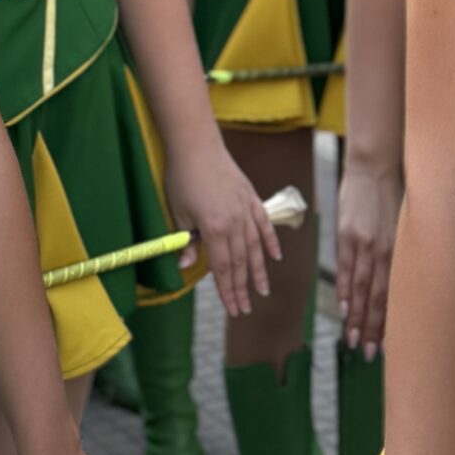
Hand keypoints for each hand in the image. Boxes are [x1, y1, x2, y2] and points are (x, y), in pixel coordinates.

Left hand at [164, 138, 281, 315]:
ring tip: (263, 290)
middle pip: (240, 262)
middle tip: (246, 309)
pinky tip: (275, 256)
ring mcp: (246, 209)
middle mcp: (235, 222)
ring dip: (259, 271)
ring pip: (255, 247)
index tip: (233, 309)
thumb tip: (186, 268)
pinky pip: (264, 224)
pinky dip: (270, 241)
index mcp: (215, 229)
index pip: (223, 268)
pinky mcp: (251, 197)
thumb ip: (186, 242)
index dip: (227, 291)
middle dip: (243, 288)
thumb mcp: (179, 214)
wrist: (197, 145)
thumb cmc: (182, 178)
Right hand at [336, 150, 401, 358]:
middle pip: (378, 299)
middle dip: (372, 330)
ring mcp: (363, 245)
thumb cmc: (399, 191)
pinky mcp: (346, 236)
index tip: (389, 345)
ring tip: (352, 342)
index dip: (392, 322)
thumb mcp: (412, 221)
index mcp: (403, 250)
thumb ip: (411, 249)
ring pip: (360, 290)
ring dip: (356, 319)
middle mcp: (385, 252)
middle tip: (368, 354)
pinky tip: (344, 312)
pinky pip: (345, 270)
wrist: (376, 163)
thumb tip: (416, 275)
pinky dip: (344, 294)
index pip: (396, 295)